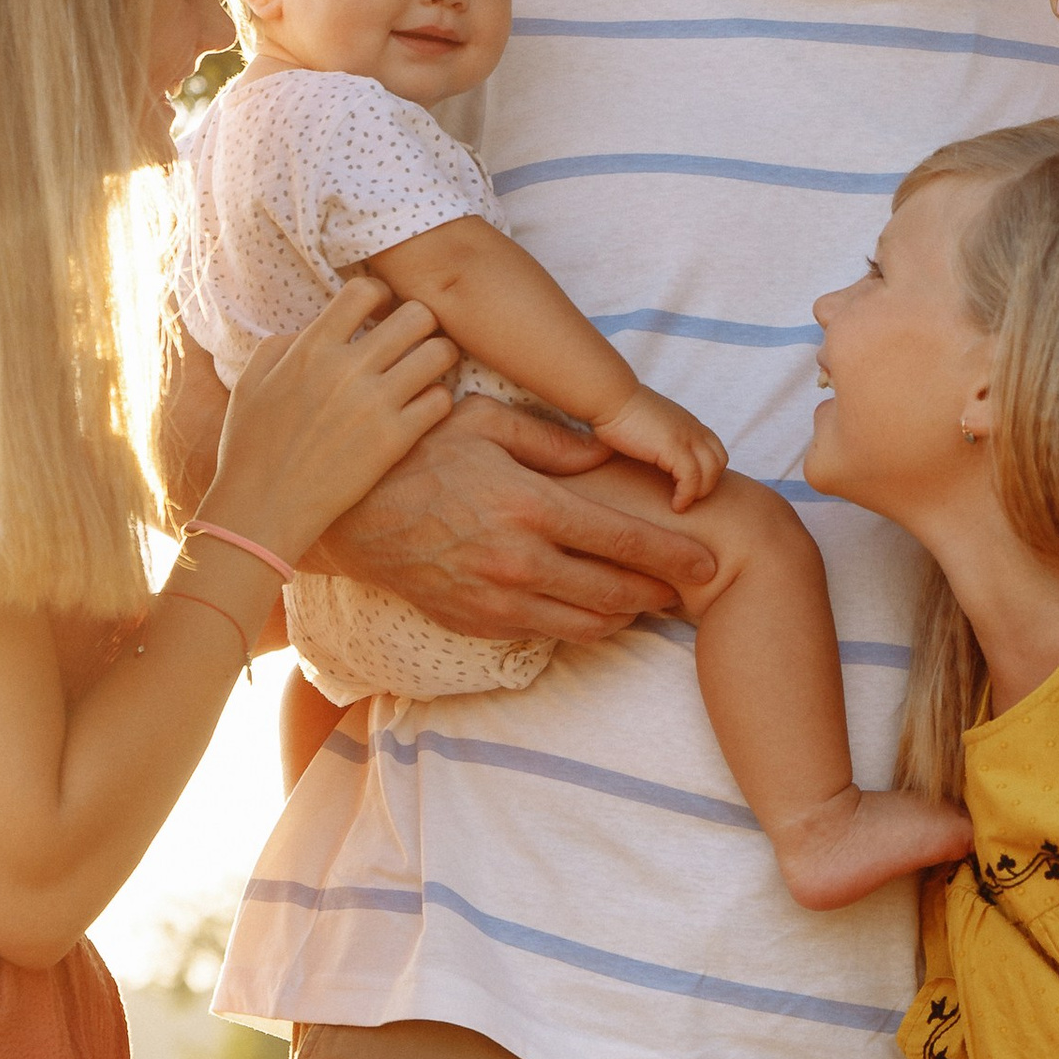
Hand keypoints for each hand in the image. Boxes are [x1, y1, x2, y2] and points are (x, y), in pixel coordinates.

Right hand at [208, 278, 460, 565]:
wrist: (262, 509)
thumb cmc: (250, 446)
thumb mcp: (251, 381)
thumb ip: (285, 344)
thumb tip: (316, 328)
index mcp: (311, 348)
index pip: (366, 289)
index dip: (380, 295)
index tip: (380, 313)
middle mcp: (347, 369)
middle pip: (417, 314)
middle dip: (421, 323)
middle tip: (413, 342)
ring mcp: (375, 404)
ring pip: (440, 353)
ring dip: (438, 358)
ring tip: (426, 371)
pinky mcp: (394, 441)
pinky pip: (442, 401)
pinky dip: (437, 401)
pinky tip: (421, 410)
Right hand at [314, 393, 724, 640]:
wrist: (351, 517)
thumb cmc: (420, 455)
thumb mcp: (485, 423)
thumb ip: (554, 442)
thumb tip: (609, 457)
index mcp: (530, 505)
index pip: (623, 540)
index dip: (674, 555)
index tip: (707, 560)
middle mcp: (519, 561)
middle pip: (615, 592)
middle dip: (659, 593)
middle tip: (686, 587)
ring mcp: (498, 600)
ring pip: (587, 625)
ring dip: (624, 616)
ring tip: (645, 600)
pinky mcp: (479, 624)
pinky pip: (548, 635)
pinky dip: (581, 626)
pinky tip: (595, 609)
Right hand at [591, 385, 728, 509]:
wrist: (610, 396)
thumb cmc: (618, 411)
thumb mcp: (647, 423)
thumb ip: (657, 435)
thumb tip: (646, 449)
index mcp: (687, 422)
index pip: (714, 449)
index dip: (707, 471)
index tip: (688, 486)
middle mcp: (692, 428)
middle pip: (719, 461)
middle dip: (708, 484)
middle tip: (687, 498)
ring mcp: (686, 436)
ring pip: (712, 472)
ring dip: (700, 493)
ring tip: (681, 504)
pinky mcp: (673, 447)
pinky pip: (692, 478)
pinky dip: (687, 496)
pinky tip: (675, 505)